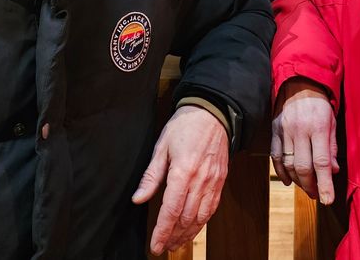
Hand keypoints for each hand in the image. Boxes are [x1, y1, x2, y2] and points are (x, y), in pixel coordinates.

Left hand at [132, 105, 228, 254]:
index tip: (155, 245)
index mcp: (183, 171)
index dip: (162, 231)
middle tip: (163, 246)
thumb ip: (151, 176)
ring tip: (176, 243)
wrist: (213, 113)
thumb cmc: (185, 126)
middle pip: (186, 218)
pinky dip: (202, 222)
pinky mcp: (221, 181)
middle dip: (173, 236)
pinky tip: (193, 228)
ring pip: (201, 217)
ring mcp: (213, 182)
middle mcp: (200, 180)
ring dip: (188, 233)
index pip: (171, 210)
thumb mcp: (162, 147)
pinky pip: (212, 208)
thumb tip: (138, 198)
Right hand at [271, 78, 337, 204]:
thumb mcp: (332, 123)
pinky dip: (281, 171)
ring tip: (305, 187)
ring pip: (288, 164)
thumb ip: (332, 148)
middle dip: (310, 185)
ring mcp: (284, 131)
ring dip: (297, 181)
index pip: (321, 162)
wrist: (299, 84)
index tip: (328, 199)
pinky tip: (288, 180)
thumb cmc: (320, 105)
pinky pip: (275, 156)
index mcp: (318, 127)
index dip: (325, 184)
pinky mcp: (274, 131)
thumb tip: (333, 171)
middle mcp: (300, 130)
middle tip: (316, 194)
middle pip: (302, 166)